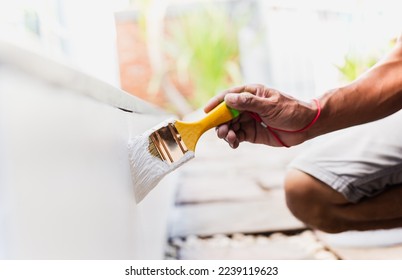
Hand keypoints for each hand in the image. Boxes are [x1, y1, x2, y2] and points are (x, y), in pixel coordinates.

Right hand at [204, 84, 318, 147]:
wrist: (306, 126)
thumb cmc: (291, 110)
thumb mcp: (271, 105)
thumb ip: (249, 103)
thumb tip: (229, 99)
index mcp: (251, 94)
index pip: (229, 96)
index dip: (216, 103)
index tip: (206, 111)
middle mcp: (247, 106)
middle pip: (226, 113)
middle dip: (221, 122)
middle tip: (222, 131)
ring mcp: (248, 120)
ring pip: (230, 126)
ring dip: (226, 132)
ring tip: (230, 138)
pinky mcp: (251, 133)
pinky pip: (237, 136)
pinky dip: (233, 140)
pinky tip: (234, 143)